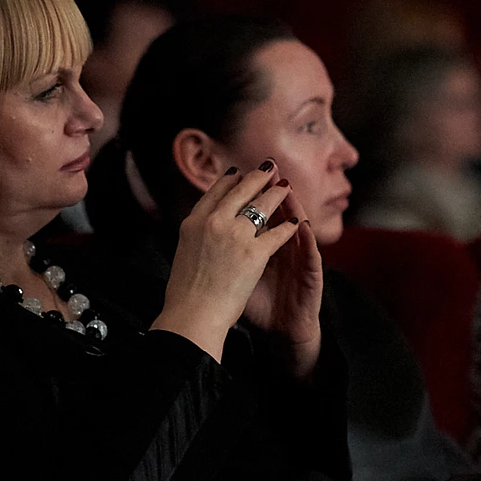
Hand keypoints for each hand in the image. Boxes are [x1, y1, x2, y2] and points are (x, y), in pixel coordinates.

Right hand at [154, 161, 301, 359]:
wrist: (193, 314)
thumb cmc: (185, 291)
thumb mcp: (184, 251)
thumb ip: (197, 234)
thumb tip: (203, 226)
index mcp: (193, 222)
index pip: (214, 193)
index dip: (229, 181)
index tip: (238, 173)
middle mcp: (213, 222)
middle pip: (240, 192)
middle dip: (258, 177)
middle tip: (269, 167)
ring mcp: (235, 235)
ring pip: (262, 207)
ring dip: (277, 194)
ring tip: (286, 186)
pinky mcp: (254, 252)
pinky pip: (277, 234)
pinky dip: (288, 228)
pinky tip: (296, 223)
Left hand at [242, 181, 323, 377]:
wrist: (282, 331)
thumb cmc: (259, 305)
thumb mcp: (239, 274)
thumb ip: (228, 252)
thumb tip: (202, 233)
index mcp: (265, 246)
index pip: (258, 216)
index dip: (249, 197)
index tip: (239, 175)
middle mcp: (285, 248)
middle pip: (279, 215)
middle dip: (271, 192)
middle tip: (266, 170)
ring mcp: (300, 260)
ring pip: (300, 228)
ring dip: (294, 208)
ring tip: (287, 189)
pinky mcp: (312, 275)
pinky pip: (311, 254)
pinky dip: (308, 240)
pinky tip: (304, 227)